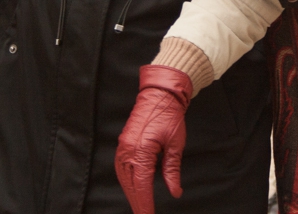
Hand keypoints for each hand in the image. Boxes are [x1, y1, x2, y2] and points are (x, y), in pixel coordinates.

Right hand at [116, 66, 191, 212]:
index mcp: (141, 150)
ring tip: (140, 206)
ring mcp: (123, 147)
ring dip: (131, 193)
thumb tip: (175, 191)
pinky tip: (133, 188)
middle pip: (130, 184)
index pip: (142, 185)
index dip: (145, 203)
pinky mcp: (123, 144)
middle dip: (137, 202)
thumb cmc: (169, 115)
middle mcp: (128, 150)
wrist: (160, 94)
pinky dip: (126, 181)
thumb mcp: (176, 144)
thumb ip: (172, 170)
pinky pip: (121, 168)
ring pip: (123, 178)